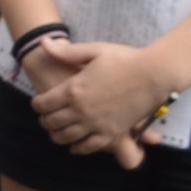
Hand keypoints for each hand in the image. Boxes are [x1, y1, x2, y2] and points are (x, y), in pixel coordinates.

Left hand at [30, 38, 172, 162]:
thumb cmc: (124, 59)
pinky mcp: (113, 132)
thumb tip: (42, 42)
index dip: (36, 105)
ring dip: (57, 136)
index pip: (43, 103)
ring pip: (68, 137)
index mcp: (73, 89)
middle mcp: (82, 109)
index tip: (37, 104)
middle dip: (45, 121)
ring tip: (54, 133)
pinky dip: (79, 148)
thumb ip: (65, 52)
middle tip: (44, 119)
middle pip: (53, 122)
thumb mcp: (92, 50)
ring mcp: (97, 123)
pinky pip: (90, 146)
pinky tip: (74, 147)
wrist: (154, 75)